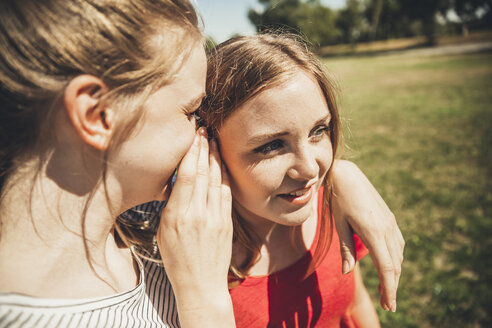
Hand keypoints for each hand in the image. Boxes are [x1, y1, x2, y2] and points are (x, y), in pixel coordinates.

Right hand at [157, 128, 234, 326]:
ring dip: (215, 157)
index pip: (186, 175)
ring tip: (214, 140)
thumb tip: (177, 180)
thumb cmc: (177, 259)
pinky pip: (226, 193)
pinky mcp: (227, 222)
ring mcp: (215, 217)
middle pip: (203, 172)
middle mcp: (198, 214)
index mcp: (177, 216)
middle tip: (204, 129)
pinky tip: (222, 164)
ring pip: (216, 179)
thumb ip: (171, 205)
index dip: (191, 152)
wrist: (201, 284)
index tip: (193, 136)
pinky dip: (224, 175)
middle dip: (204, 148)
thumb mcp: (164, 231)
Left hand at [331, 160, 403, 311]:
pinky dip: (395, 259)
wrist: (347, 176)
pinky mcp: (390, 219)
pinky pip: (397, 244)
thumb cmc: (338, 200)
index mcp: (373, 231)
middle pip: (395, 265)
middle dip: (392, 286)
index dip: (389, 289)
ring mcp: (390, 223)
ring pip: (398, 255)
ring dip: (395, 274)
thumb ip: (346, 249)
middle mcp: (386, 228)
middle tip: (389, 305)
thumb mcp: (339, 224)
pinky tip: (389, 266)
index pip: (386, 267)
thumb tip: (348, 272)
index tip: (390, 305)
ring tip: (388, 289)